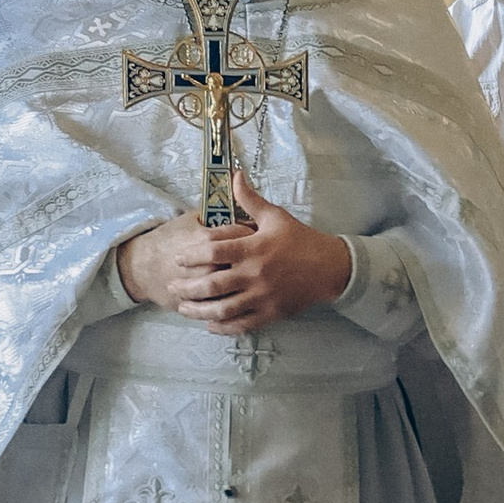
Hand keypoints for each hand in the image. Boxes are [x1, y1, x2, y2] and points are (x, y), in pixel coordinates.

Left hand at [120, 173, 351, 334]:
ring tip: (184, 308)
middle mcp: (255, 274)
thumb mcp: (276, 216)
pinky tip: (210, 324)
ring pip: (223, 309)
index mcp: (253, 248)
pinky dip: (223, 327)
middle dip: (188, 288)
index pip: (214, 251)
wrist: (331, 268)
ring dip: (200, 310)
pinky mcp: (271, 313)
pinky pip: (242, 324)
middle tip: (172, 286)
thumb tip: (235, 175)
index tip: (178, 259)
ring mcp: (263, 297)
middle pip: (213, 285)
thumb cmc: (302, 240)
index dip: (192, 255)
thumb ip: (250, 200)